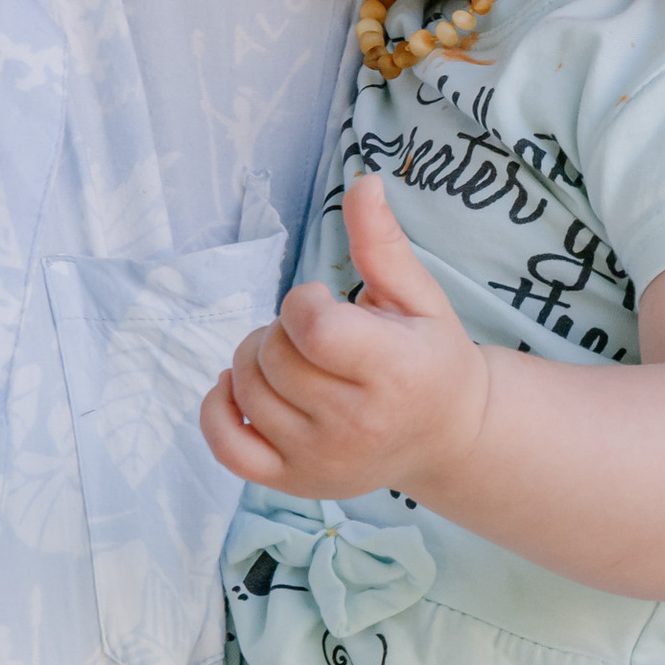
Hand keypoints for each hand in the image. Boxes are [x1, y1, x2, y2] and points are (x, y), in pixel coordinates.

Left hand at [202, 175, 489, 500]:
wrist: (447, 437)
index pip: (313, 330)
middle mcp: (357, 424)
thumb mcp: (419, 297)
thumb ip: (382, 243)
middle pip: (274, 356)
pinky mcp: (294, 482)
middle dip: (281, 328)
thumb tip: (364, 181)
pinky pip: (226, 445)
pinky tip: (240, 386)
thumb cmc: (431, 357)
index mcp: (394, 372)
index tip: (322, 302)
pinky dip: (217, 408)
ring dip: (256, 358)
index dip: (303, 302)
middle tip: (312, 333)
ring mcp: (321, 458)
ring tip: (294, 357)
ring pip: (248, 389)